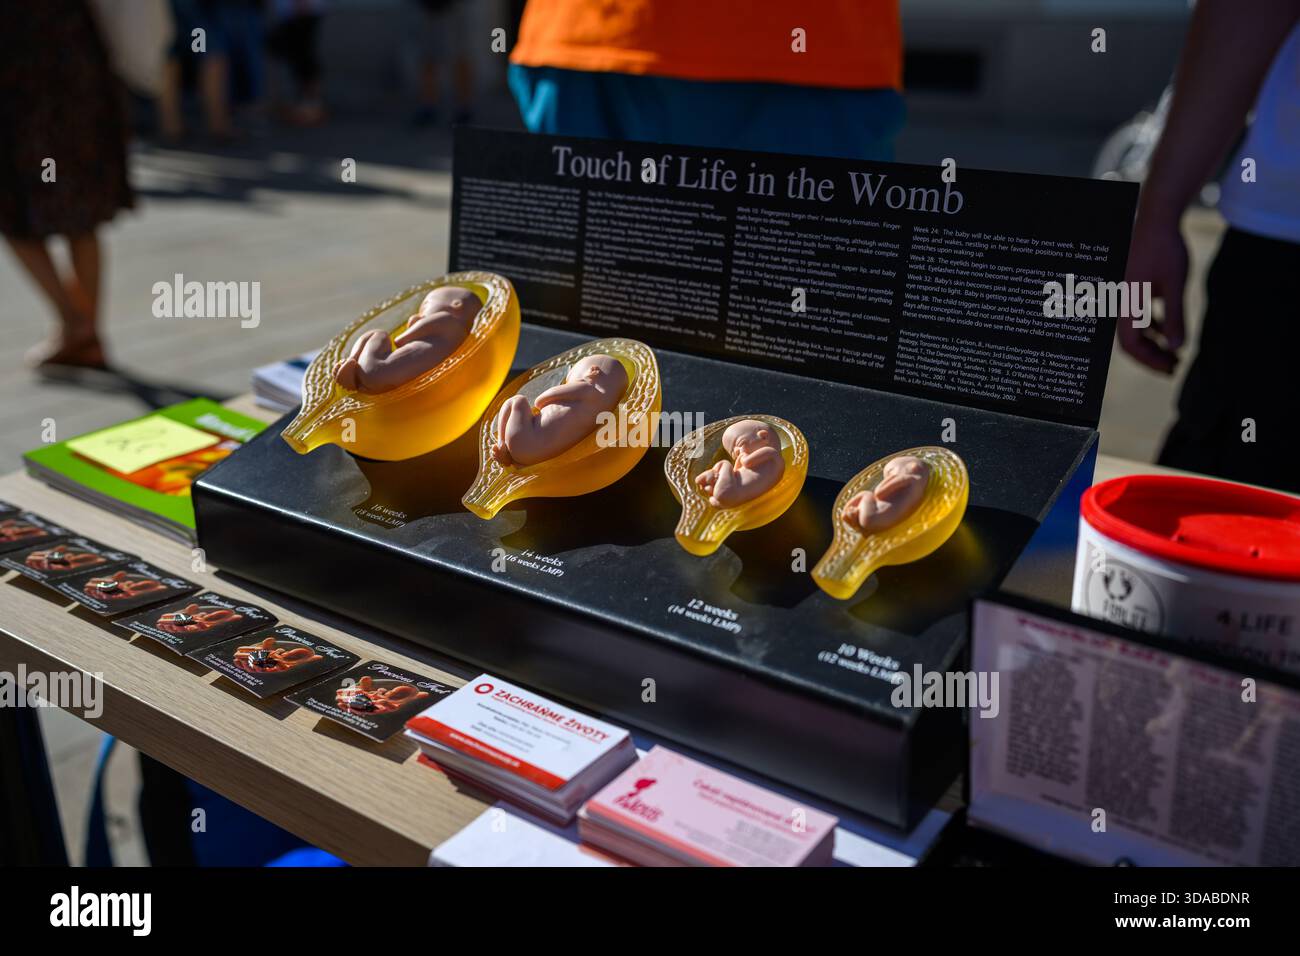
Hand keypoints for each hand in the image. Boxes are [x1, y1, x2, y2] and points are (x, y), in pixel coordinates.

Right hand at [1118, 207, 1187, 373]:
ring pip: (1134, 331)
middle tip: (1175, 366)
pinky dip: (1152, 328)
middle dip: (1152, 356)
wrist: (1156, 218)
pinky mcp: (1131, 289)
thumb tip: (1176, 348)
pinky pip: (1137, 317)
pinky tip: (1168, 333)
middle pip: (1130, 341)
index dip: (1149, 360)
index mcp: (1123, 302)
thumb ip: (1175, 317)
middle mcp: (1118, 302)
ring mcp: (1123, 296)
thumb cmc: (1165, 248)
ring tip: (1175, 354)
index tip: (1171, 366)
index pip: (1130, 344)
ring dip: (1153, 344)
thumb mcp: (1174, 284)